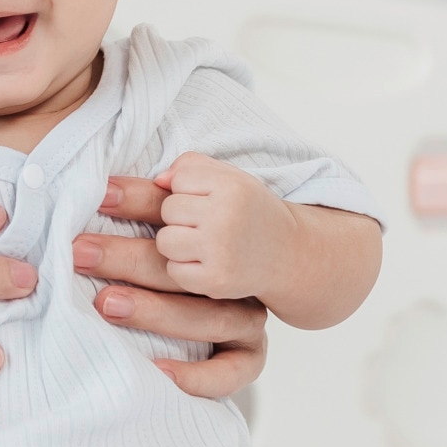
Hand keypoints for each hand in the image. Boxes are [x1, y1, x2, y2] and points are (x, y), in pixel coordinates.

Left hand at [77, 174, 271, 399]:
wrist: (289, 267)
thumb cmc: (209, 246)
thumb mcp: (181, 217)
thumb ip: (149, 203)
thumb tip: (105, 188)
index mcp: (219, 233)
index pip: (173, 214)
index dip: (134, 202)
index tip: (96, 198)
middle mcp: (233, 275)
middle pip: (180, 268)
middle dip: (126, 258)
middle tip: (80, 254)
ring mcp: (245, 316)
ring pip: (206, 317)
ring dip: (154, 311)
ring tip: (108, 305)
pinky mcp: (249, 355)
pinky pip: (228, 370)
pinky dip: (196, 375)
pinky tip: (157, 370)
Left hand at [146, 152, 291, 300]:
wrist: (287, 255)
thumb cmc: (250, 212)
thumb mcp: (230, 178)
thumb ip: (191, 166)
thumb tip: (159, 180)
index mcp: (232, 186)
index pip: (178, 179)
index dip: (189, 191)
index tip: (211, 202)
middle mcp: (227, 216)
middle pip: (168, 210)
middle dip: (181, 218)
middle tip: (209, 226)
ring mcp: (221, 251)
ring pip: (165, 241)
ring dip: (178, 245)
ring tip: (204, 244)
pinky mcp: (216, 280)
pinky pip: (173, 270)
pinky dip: (185, 270)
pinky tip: (208, 264)